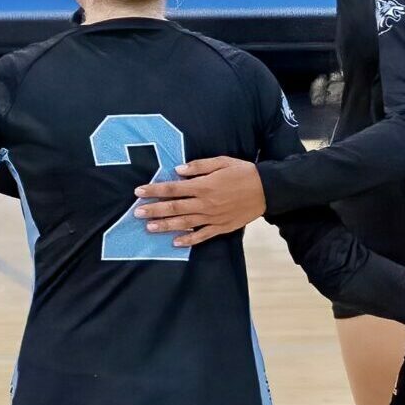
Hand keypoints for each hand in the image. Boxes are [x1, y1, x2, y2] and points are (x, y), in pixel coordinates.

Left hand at [135, 156, 266, 245]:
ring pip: (184, 223)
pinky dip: (189, 240)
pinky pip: (202, 235)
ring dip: (165, 226)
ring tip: (149, 227)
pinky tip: (175, 242)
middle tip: (137, 212)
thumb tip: (178, 170)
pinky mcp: (222, 227)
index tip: (139, 191)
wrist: (267, 190)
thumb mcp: (222, 161)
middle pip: (174, 208)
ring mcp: (213, 217)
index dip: (155, 190)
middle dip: (154, 209)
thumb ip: (199, 166)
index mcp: (204, 185)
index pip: (173, 188)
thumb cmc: (244, 172)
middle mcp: (205, 203)